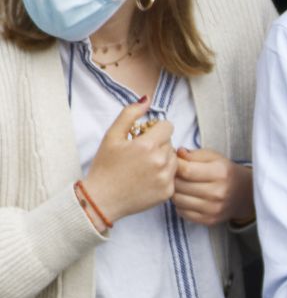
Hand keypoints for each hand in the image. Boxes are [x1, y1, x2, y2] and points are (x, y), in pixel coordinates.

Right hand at [81, 98, 176, 222]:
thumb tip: (147, 99)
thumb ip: (130, 113)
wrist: (102, 198)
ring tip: (143, 165)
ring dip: (163, 159)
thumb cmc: (105, 166)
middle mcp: (161, 162)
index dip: (156, 129)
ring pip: (174, 159)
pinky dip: (163, 175)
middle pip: (171, 143)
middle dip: (158, 144)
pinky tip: (146, 178)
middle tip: (140, 153)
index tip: (144, 136)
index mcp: (148, 146)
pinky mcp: (168, 192)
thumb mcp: (112, 135)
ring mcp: (166, 178)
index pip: (168, 126)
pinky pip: (173, 176)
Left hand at [173, 148, 253, 225]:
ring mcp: (213, 209)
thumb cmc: (226, 173)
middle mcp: (218, 193)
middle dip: (173, 178)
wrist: (245, 195)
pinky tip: (187, 198)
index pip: (186, 170)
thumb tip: (175, 154)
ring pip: (178, 200)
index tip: (174, 163)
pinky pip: (183, 212)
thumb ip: (194, 155)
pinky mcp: (209, 220)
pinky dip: (180, 205)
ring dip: (175, 192)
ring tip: (181, 186)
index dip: (175, 165)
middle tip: (176, 174)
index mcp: (220, 173)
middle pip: (180, 185)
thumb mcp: (214, 158)